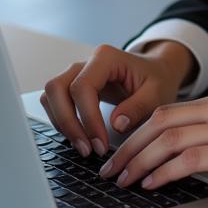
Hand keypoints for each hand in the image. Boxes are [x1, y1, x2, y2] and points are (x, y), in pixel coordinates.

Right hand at [40, 41, 195, 158]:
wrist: (157, 73)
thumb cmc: (157, 80)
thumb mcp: (157, 93)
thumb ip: (139, 106)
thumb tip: (116, 124)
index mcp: (106, 57)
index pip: (82, 87)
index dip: (87, 119)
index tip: (100, 144)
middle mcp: (87, 62)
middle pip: (56, 89)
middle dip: (67, 123)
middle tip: (87, 150)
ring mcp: (77, 73)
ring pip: (50, 96)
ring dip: (62, 123)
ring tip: (84, 146)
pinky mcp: (74, 87)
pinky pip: (55, 103)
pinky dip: (62, 122)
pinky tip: (81, 137)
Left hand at [97, 91, 207, 191]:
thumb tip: (182, 158)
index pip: (168, 112)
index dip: (138, 133)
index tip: (120, 153)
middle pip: (162, 122)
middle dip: (129, 147)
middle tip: (110, 169)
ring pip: (170, 139)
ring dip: (139, 161)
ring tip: (123, 180)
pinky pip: (192, 157)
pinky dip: (165, 170)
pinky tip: (152, 183)